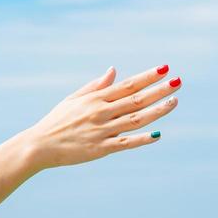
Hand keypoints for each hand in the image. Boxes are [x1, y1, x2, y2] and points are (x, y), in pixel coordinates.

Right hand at [20, 65, 181, 169]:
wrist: (39, 145)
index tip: (165, 68)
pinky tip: (157, 134)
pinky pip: (125, 143)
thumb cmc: (57, 121)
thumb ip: (97, 86)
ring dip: (157, 111)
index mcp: (96, 99)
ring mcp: (102, 131)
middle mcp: (101, 112)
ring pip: (136, 119)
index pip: (128, 85)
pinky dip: (142, 139)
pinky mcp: (100, 149)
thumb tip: (114, 70)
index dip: (148, 76)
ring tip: (174, 102)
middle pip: (136, 99)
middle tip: (178, 82)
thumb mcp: (74, 99)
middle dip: (159, 90)